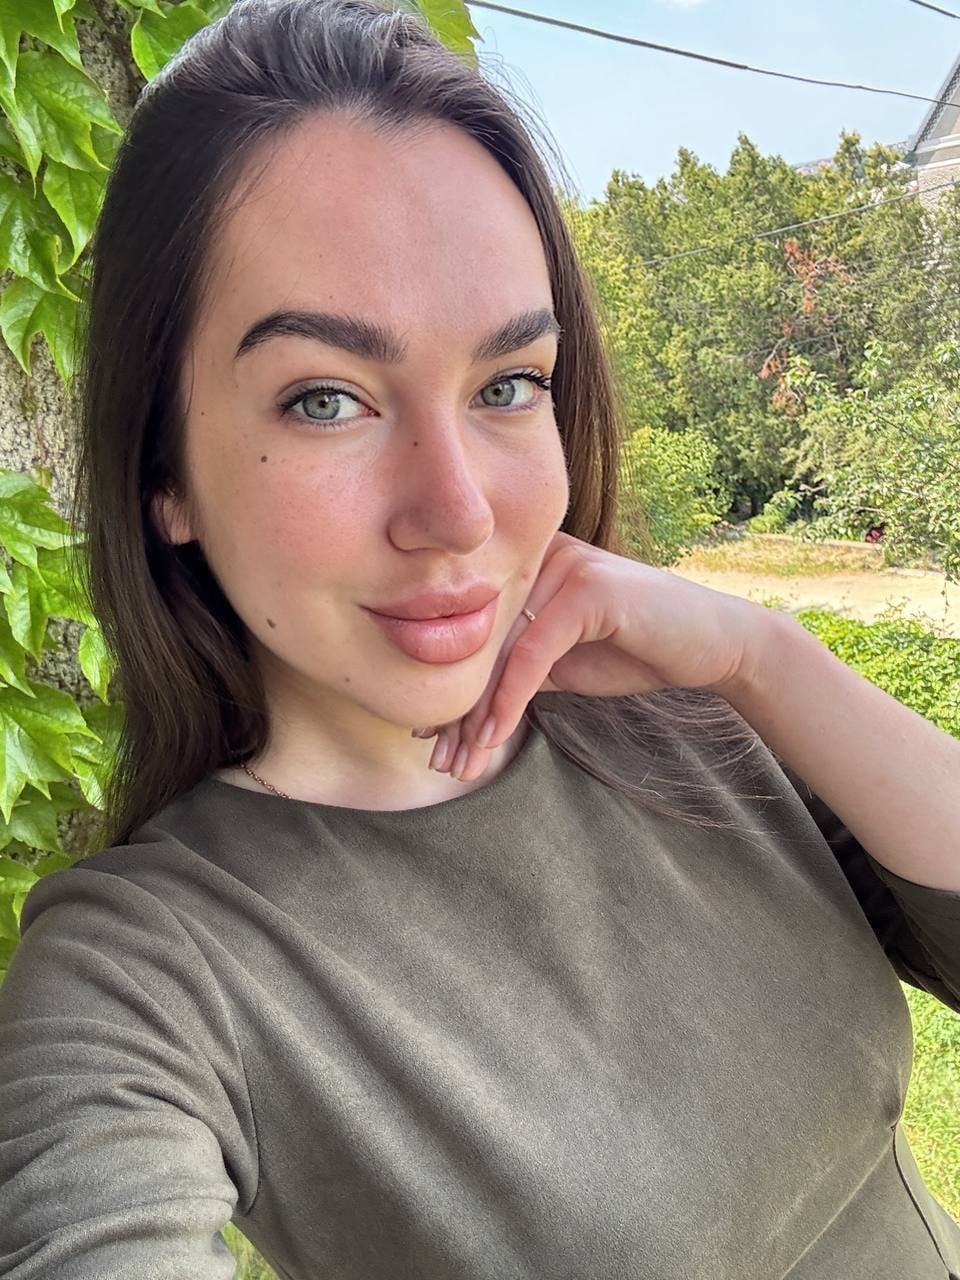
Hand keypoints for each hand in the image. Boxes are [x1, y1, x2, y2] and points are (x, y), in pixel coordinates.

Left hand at [412, 529, 766, 782]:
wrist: (715, 645)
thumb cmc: (639, 650)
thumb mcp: (563, 662)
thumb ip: (517, 667)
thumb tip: (455, 703)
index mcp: (529, 565)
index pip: (476, 632)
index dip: (452, 688)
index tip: (432, 738)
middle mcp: (539, 556)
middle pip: (482, 640)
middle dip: (458, 708)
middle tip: (439, 760)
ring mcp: (563, 565)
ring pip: (501, 649)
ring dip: (477, 714)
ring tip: (460, 762)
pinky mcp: (586, 587)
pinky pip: (531, 652)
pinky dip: (509, 700)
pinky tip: (493, 738)